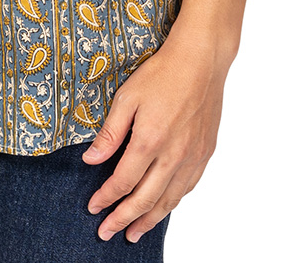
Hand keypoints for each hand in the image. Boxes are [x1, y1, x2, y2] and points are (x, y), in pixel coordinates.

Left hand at [81, 33, 228, 241]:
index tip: (93, 207)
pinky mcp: (205, 153)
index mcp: (149, 141)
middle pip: (145, 199)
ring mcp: (192, 157)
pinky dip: (172, 203)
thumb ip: (110, 133)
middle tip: (107, 233)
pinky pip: (187, 188)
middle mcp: (173, 155)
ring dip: (149, 220)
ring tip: (133, 233)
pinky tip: (162, 208)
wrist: (200, 62)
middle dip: (123, 219)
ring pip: (169, 200)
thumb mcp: (126, 98)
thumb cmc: (161, 74)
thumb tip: (91, 160)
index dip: (106, 198)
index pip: (123, 181)